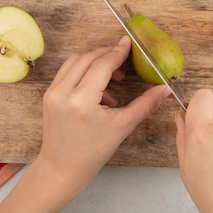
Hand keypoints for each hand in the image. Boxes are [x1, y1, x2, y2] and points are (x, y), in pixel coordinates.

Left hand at [39, 35, 169, 192]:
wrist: (62, 168)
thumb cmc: (93, 152)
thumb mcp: (122, 127)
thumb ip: (145, 105)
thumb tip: (165, 89)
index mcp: (82, 101)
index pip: (102, 65)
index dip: (117, 52)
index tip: (129, 44)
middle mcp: (63, 92)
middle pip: (87, 58)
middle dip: (107, 54)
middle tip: (124, 59)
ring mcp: (52, 92)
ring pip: (75, 61)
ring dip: (94, 60)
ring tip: (113, 75)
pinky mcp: (48, 94)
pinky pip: (67, 72)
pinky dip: (83, 71)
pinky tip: (99, 87)